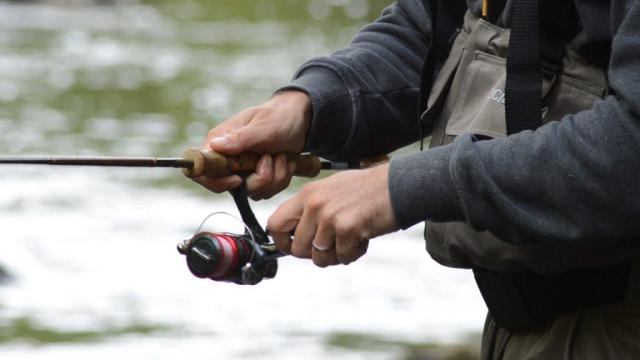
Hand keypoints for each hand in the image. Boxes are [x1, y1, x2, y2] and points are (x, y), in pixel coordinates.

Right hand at [195, 91, 310, 198]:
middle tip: (272, 156)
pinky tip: (285, 161)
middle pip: (233, 188)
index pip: (202, 171)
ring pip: (255, 192)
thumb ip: (240, 138)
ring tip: (281, 155)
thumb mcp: (262, 126)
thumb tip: (214, 146)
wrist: (299, 121)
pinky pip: (267, 192)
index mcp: (219, 144)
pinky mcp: (257, 178)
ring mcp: (243, 171)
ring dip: (275, 176)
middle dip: (260, 177)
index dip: (216, 182)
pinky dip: (281, 179)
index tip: (238, 179)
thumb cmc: (278, 117)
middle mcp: (227, 160)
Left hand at [267, 163, 398, 266]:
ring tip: (350, 240)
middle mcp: (314, 205)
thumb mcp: (331, 190)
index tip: (293, 247)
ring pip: (318, 257)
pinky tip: (363, 238)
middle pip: (297, 249)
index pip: (275, 224)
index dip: (282, 242)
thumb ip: (311, 210)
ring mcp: (330, 217)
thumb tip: (295, 236)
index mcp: (307, 194)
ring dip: (336, 255)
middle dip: (314, 253)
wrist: (399, 185)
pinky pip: (342, 257)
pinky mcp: (347, 229)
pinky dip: (353, 253)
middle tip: (332, 245)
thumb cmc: (368, 189)